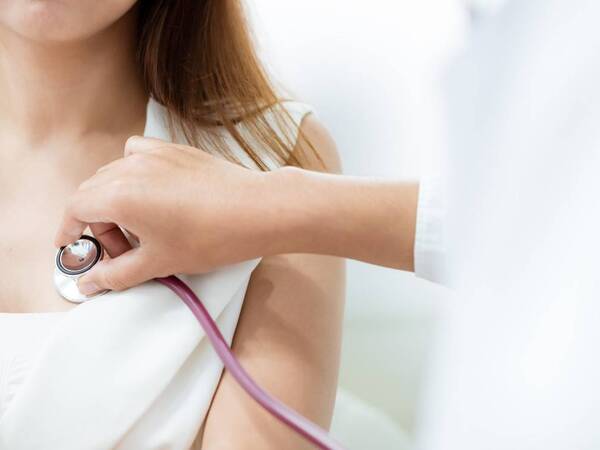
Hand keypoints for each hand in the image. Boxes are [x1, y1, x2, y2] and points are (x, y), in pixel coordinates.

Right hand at [54, 136, 275, 294]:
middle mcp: (130, 167)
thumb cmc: (211, 236)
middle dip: (98, 224)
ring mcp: (154, 154)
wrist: (255, 211)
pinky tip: (152, 192)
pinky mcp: (174, 150)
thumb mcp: (158, 262)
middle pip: (93, 192)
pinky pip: (138, 154)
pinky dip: (133, 173)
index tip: (71, 244)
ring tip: (141, 227)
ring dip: (115, 200)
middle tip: (122, 251)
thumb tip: (91, 283)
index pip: (75, 207)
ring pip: (114, 174)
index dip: (69, 229)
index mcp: (119, 195)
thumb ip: (116, 274)